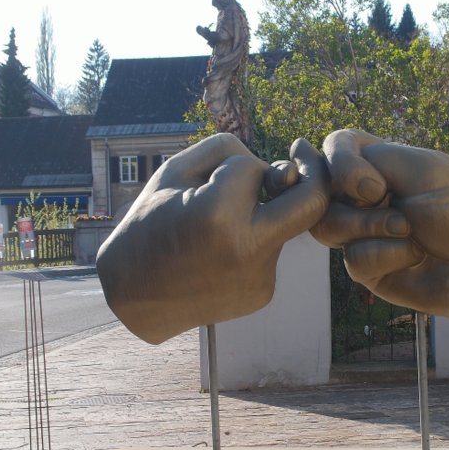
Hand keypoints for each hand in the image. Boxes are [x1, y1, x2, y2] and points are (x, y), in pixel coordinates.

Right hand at [96, 133, 329, 343]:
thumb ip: (233, 153)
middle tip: (300, 155)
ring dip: (263, 213)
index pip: (253, 168)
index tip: (206, 182)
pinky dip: (253, 241)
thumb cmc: (152, 223)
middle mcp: (247, 250)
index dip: (230, 169)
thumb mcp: (176, 171)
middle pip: (313, 202)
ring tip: (215, 230)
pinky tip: (220, 254)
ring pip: (284, 224)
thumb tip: (290, 170)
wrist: (134, 296)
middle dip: (314, 173)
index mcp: (218, 216)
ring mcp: (260, 277)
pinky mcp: (263, 293)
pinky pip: (271, 250)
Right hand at [312, 129, 448, 334]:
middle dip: (360, 207)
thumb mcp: (422, 168)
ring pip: (329, 228)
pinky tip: (413, 255)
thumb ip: (371, 159)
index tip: (373, 185)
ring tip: (408, 231)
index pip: (335, 148)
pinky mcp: (369, 269)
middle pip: (322, 194)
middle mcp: (364, 197)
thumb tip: (335, 184)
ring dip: (370, 228)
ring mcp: (363, 233)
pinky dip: (386, 255)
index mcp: (378, 165)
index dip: (339, 162)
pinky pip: (354, 260)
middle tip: (396, 212)